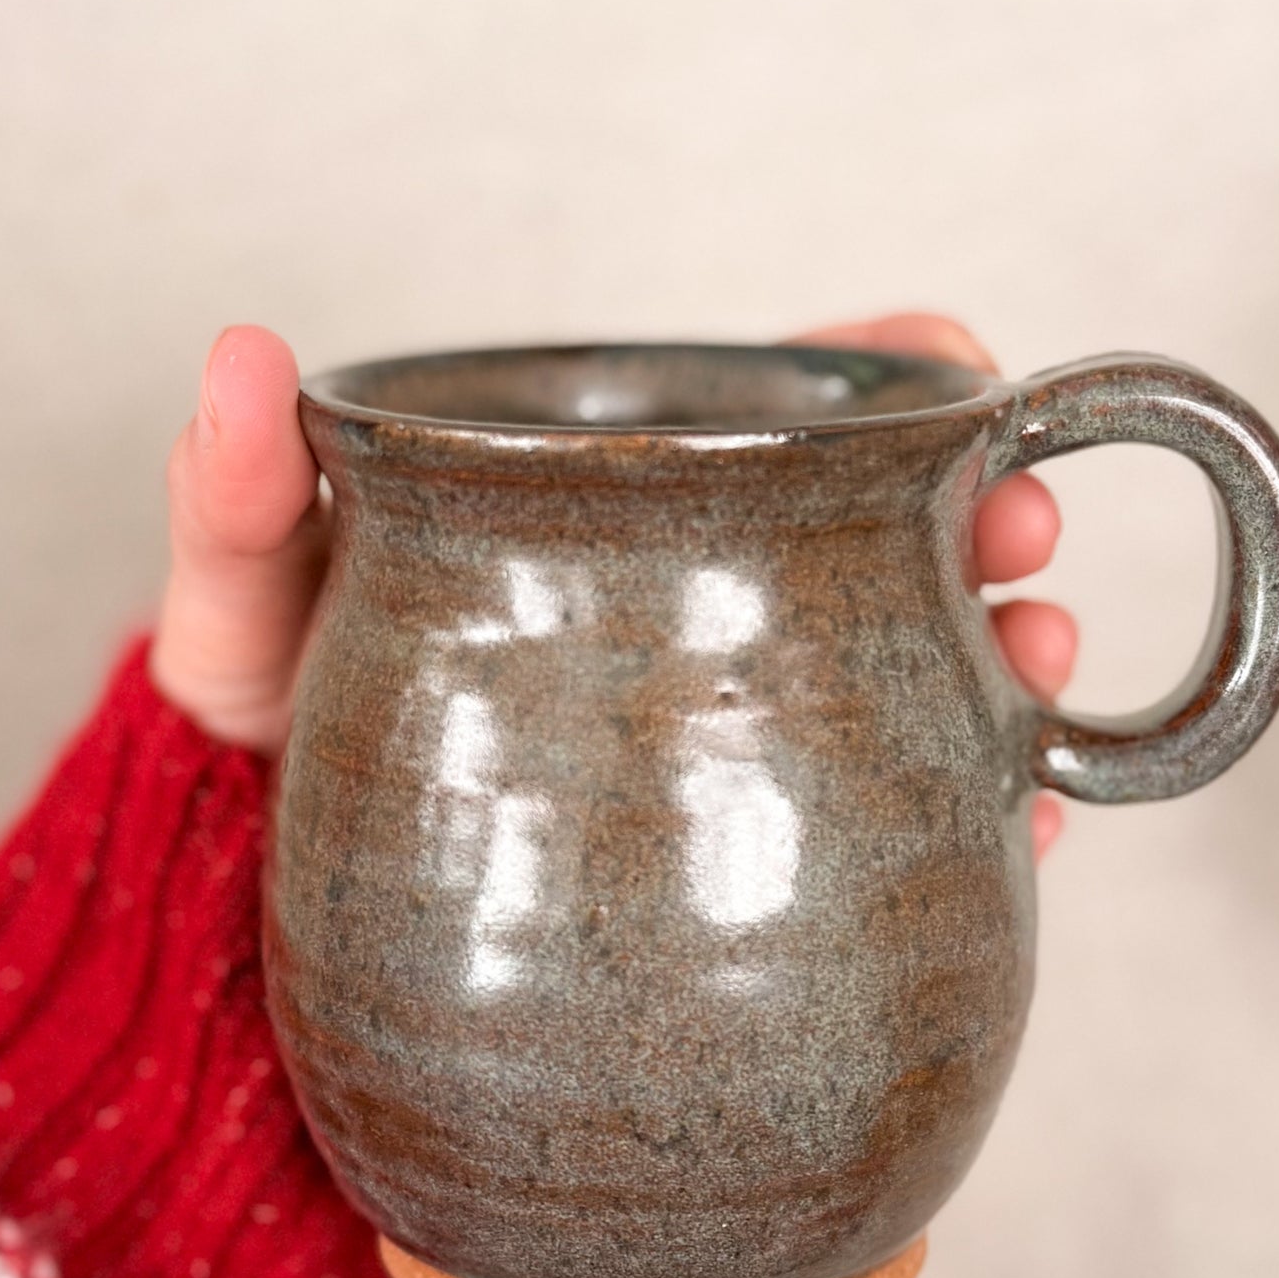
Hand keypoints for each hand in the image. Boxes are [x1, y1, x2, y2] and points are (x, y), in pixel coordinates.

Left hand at [149, 315, 1075, 852]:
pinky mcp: (758, 870)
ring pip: (923, 676)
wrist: (289, 919)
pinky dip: (975, 817)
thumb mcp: (241, 610)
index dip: (885, 375)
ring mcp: (746, 741)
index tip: (957, 367)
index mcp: (618, 507)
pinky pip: (899, 833)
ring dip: (1014, 660)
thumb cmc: (280, 726)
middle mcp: (706, 610)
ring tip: (1043, 668)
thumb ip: (234, 495)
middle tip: (1022, 535)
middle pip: (890, 538)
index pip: (771, 412)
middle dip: (989, 516)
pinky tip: (1022, 824)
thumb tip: (240, 358)